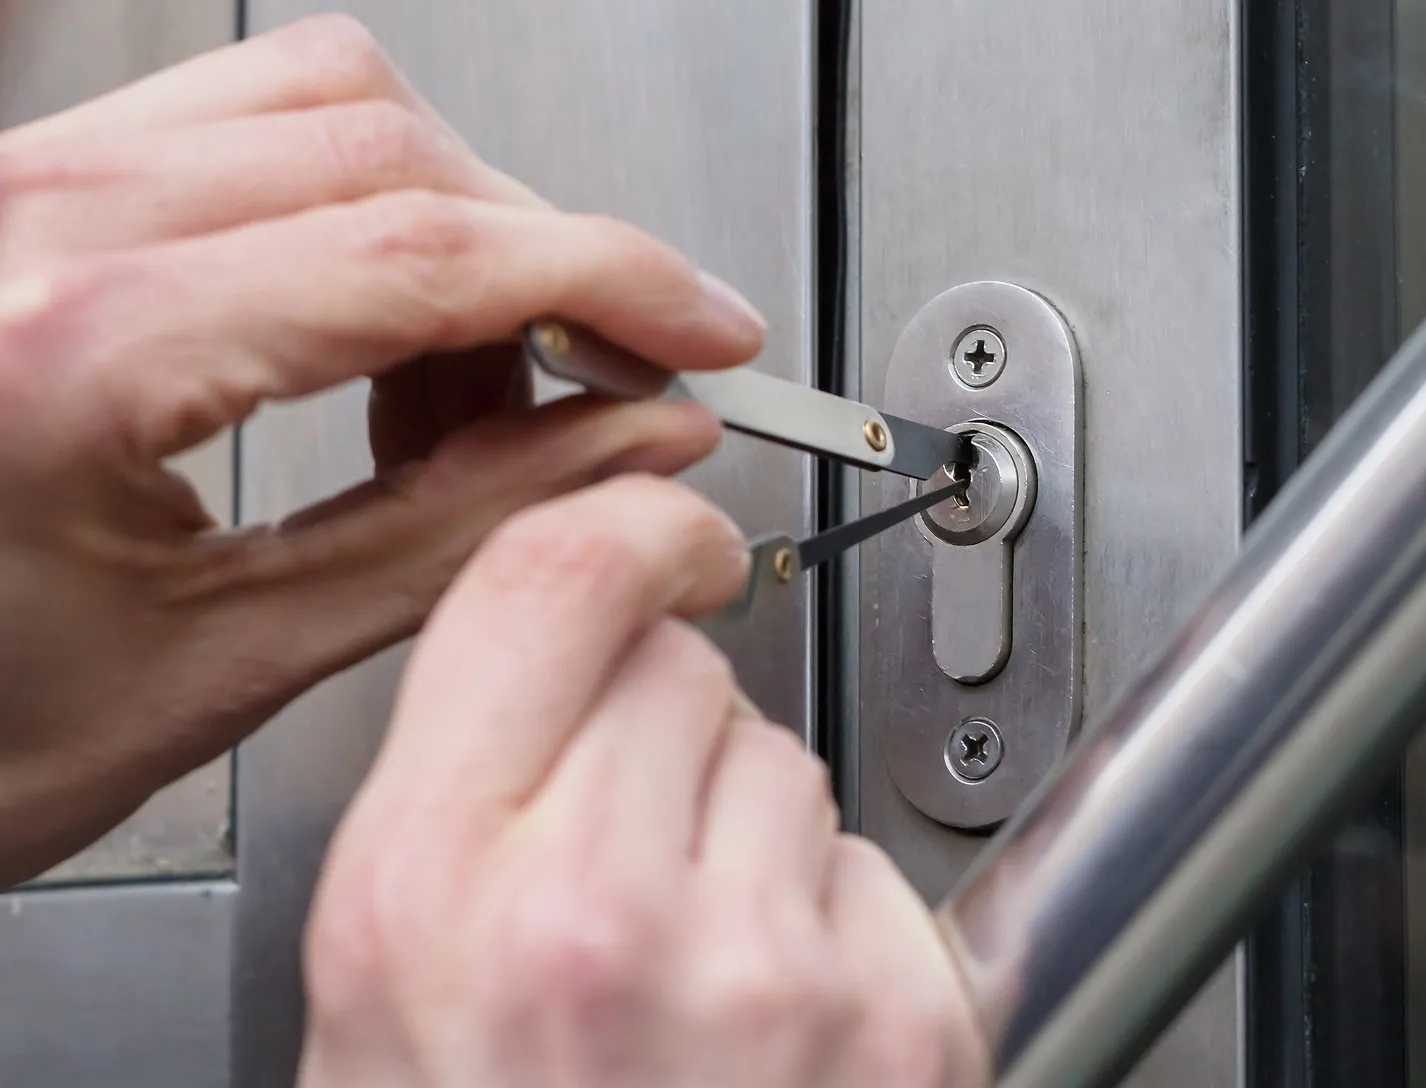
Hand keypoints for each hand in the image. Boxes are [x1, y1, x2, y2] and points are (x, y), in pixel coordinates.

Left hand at [0, 15, 764, 884]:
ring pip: (317, 99)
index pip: (425, 251)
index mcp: (70, 356)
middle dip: (544, 256)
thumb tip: (635, 446)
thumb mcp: (225, 663)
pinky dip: (348, 190)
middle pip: (389, 146)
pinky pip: (225, 113)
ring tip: (463, 375)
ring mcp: (3, 188)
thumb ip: (460, 536)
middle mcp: (20, 228)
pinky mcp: (9, 190)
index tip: (707, 330)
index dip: (612, 279)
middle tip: (606, 384)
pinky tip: (362, 316)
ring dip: (449, 217)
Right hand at [298, 477, 988, 1086]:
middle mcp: (600, 921)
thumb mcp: (379, 1006)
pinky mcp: (904, 1022)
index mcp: (428, 901)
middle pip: (686, 670)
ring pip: (792, 762)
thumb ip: (453, 812)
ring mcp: (771, 972)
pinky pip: (877, 870)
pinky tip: (778, 1029)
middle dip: (664, 735)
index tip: (666, 537)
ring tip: (696, 978)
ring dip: (754, 836)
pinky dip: (839, 925)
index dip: (626, 530)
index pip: (552, 584)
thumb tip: (556, 665)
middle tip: (630, 865)